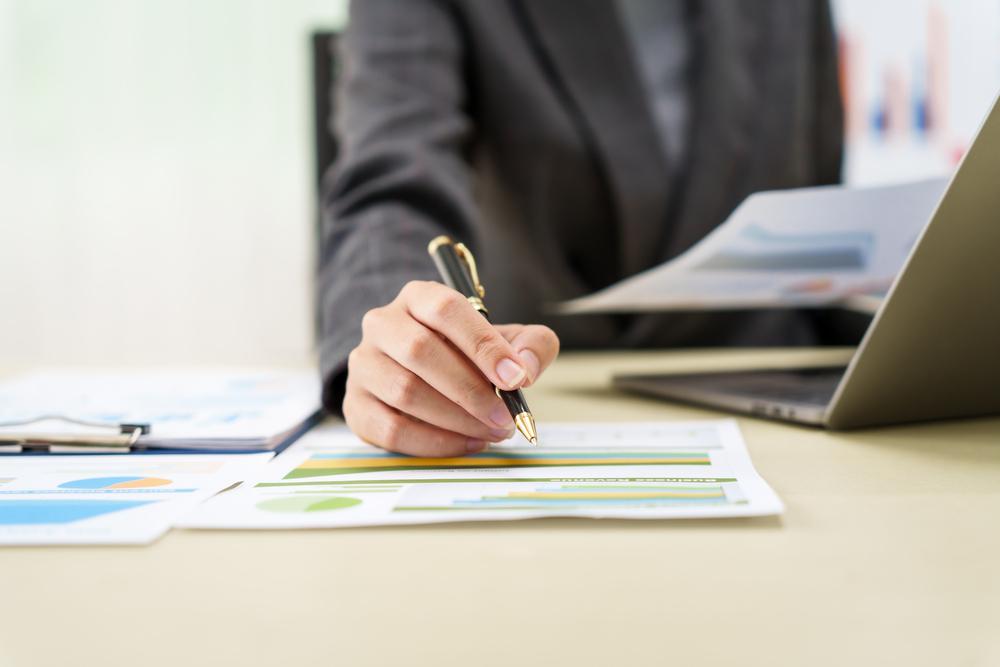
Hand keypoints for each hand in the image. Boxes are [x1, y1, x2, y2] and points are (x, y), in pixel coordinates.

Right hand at [344, 281, 559, 456]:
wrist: (424, 378)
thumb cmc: (468, 355)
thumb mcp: (508, 341)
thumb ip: (531, 345)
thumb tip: (527, 367)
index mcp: (418, 297)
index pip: (446, 309)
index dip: (482, 344)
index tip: (516, 377)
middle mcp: (382, 324)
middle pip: (420, 351)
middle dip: (470, 390)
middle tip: (505, 416)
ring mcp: (363, 365)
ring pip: (404, 392)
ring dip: (456, 419)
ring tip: (492, 432)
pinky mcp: (355, 405)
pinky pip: (391, 429)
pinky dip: (435, 442)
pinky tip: (468, 443)